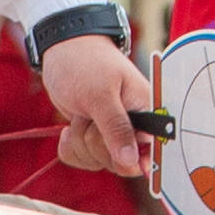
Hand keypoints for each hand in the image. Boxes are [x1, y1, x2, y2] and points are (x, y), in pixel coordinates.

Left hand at [41, 27, 149, 176]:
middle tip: (90, 118)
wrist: (62, 50)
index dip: (137, 162)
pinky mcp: (92, 138)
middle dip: (97, 145)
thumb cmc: (86, 63)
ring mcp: (111, 135)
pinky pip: (82, 160)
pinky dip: (70, 147)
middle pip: (121, 163)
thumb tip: (132, 161)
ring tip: (80, 115)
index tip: (120, 161)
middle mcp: (133, 127)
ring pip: (98, 162)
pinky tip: (70, 127)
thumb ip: (117, 128)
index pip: (152, 152)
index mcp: (146, 113)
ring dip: (81, 142)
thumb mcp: (101, 94)